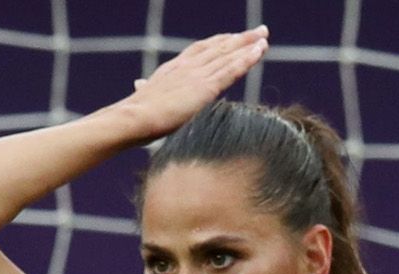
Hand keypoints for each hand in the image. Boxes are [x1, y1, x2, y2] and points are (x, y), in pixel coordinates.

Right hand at [125, 27, 268, 139]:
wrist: (134, 118)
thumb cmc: (134, 114)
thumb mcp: (142, 96)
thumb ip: (144, 89)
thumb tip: (137, 85)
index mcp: (172, 69)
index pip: (199, 50)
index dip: (217, 42)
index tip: (230, 37)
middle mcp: (187, 66)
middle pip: (219, 48)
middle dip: (239, 38)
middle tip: (258, 31)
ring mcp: (198, 75)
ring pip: (228, 55)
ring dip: (248, 45)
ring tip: (264, 36)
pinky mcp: (207, 87)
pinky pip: (232, 70)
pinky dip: (247, 59)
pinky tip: (259, 51)